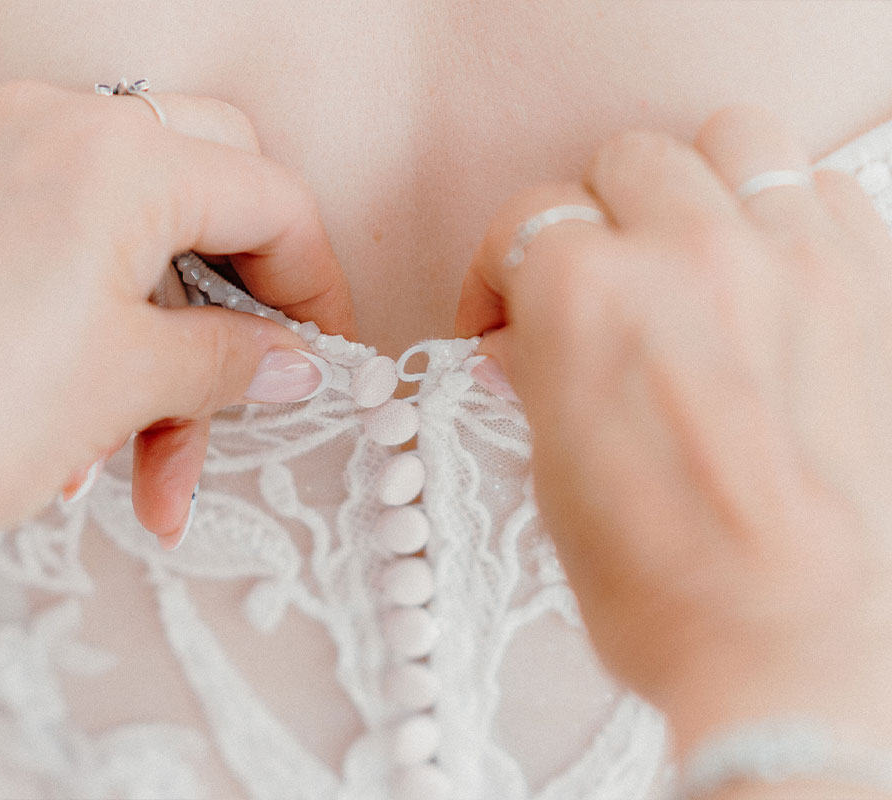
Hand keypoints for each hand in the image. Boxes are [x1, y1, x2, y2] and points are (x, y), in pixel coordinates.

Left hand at [0, 81, 353, 543]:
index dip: (318, 287)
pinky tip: (105, 434)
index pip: (275, 202)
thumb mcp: (126, 384)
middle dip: (250, 301)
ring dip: (173, 359)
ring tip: (160, 468)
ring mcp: (19, 165)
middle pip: (222, 196)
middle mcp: (69, 134)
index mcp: (122, 159)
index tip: (329, 352)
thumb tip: (293, 363)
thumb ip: (231, 362)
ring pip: (154, 244)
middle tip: (264, 369)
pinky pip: (92, 258)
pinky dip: (118, 340)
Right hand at [455, 106, 891, 754]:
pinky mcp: (872, 290)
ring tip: (686, 250)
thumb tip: (520, 336)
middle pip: (622, 162)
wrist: (796, 655)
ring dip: (694, 187)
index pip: (524, 221)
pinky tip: (767, 274)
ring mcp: (793, 262)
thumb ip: (536, 374)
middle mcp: (689, 255)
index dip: (499, 271)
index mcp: (586, 299)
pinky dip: (787, 214)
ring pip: (731, 141)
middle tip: (594, 282)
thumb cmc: (664, 590)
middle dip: (590, 219)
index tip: (503, 312)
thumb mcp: (554, 478)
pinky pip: (824, 189)